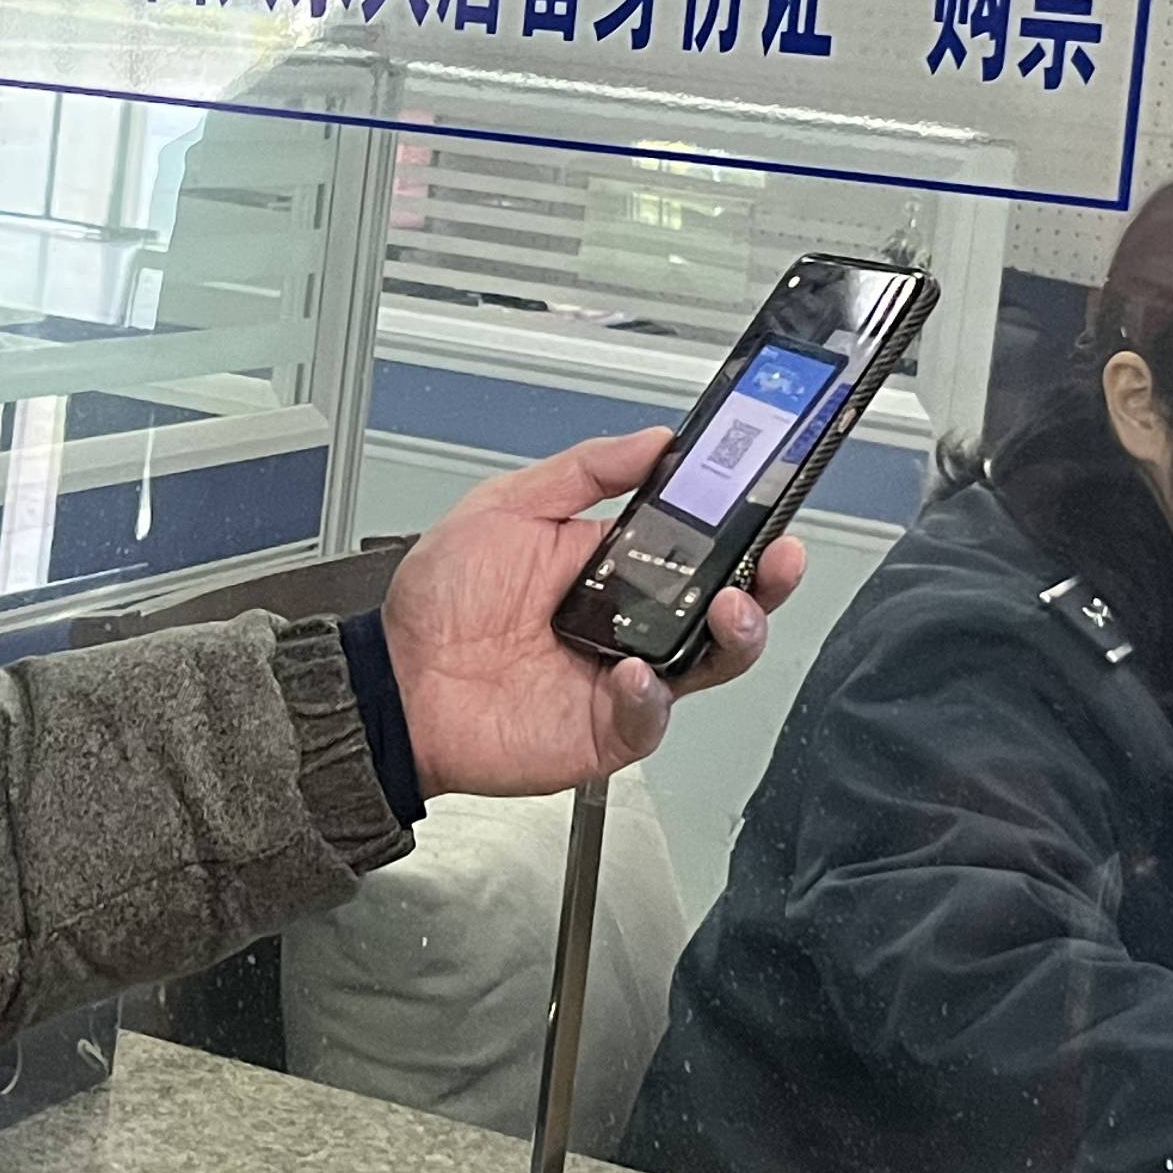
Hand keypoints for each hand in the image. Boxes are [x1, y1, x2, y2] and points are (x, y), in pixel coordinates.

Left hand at [379, 427, 805, 799]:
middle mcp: (629, 623)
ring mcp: (623, 679)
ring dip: (734, 635)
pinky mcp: (606, 730)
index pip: (697, 544)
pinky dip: (651, 695)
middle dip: (765, 581)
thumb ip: (583, 471)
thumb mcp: (506, 507)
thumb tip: (653, 442)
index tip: (764, 499)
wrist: (396, 682)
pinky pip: (650, 716)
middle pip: (723, 605)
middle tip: (777, 557)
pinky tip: (635, 672)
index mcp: (612, 566)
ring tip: (728, 608)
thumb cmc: (440, 603)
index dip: (738, 525)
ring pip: (708, 662)